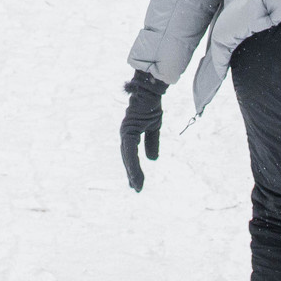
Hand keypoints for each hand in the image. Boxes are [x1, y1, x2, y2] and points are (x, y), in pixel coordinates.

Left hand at [120, 70, 164, 191]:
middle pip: (127, 158)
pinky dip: (132, 162)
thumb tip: (152, 160)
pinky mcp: (128, 129)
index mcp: (130, 134)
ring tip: (136, 185)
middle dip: (131, 174)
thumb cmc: (151, 106)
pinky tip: (134, 171)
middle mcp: (125, 134)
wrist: (151, 91)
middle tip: (136, 189)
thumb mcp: (154, 128)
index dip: (133, 168)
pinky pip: (130, 150)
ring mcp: (125, 132)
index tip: (137, 183)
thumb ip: (152, 143)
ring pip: (127, 157)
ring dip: (131, 171)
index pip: (130, 155)